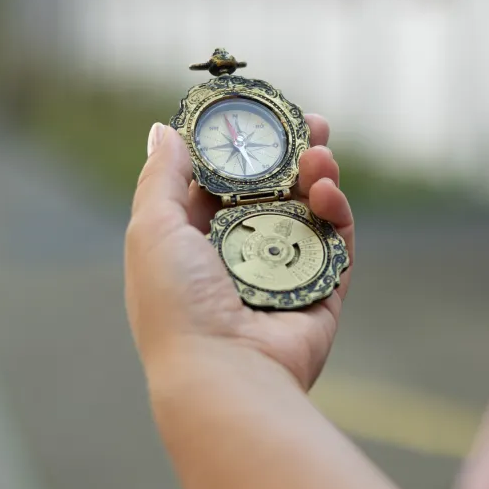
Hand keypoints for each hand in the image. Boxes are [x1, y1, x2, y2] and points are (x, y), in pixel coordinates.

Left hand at [125, 115, 353, 391]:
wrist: (225, 374)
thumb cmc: (177, 304)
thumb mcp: (152, 229)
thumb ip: (161, 177)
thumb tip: (165, 129)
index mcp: (192, 244)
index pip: (220, 183)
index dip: (241, 148)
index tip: (260, 115)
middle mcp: (238, 259)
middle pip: (272, 192)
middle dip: (291, 154)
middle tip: (311, 122)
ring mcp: (283, 277)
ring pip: (308, 212)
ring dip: (316, 175)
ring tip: (321, 153)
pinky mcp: (322, 294)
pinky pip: (336, 245)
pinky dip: (336, 213)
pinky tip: (328, 191)